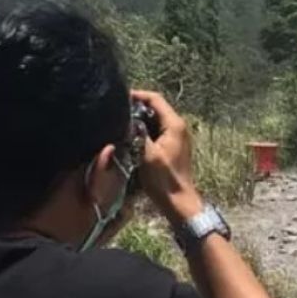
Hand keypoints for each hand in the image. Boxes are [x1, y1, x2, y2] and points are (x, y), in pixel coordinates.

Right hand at [130, 90, 202, 224]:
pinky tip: (130, 136)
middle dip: (137, 107)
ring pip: (155, 119)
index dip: (138, 95)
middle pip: (156, 108)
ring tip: (120, 121)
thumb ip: (137, 132)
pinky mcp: (172, 146)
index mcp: (174, 124)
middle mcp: (178, 126)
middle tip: (117, 110)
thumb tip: (127, 119)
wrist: (179, 202)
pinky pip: (157, 130)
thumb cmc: (163, 179)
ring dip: (139, 119)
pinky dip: (144, 129)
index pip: (155, 99)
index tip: (120, 98)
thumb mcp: (147, 154)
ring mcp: (176, 137)